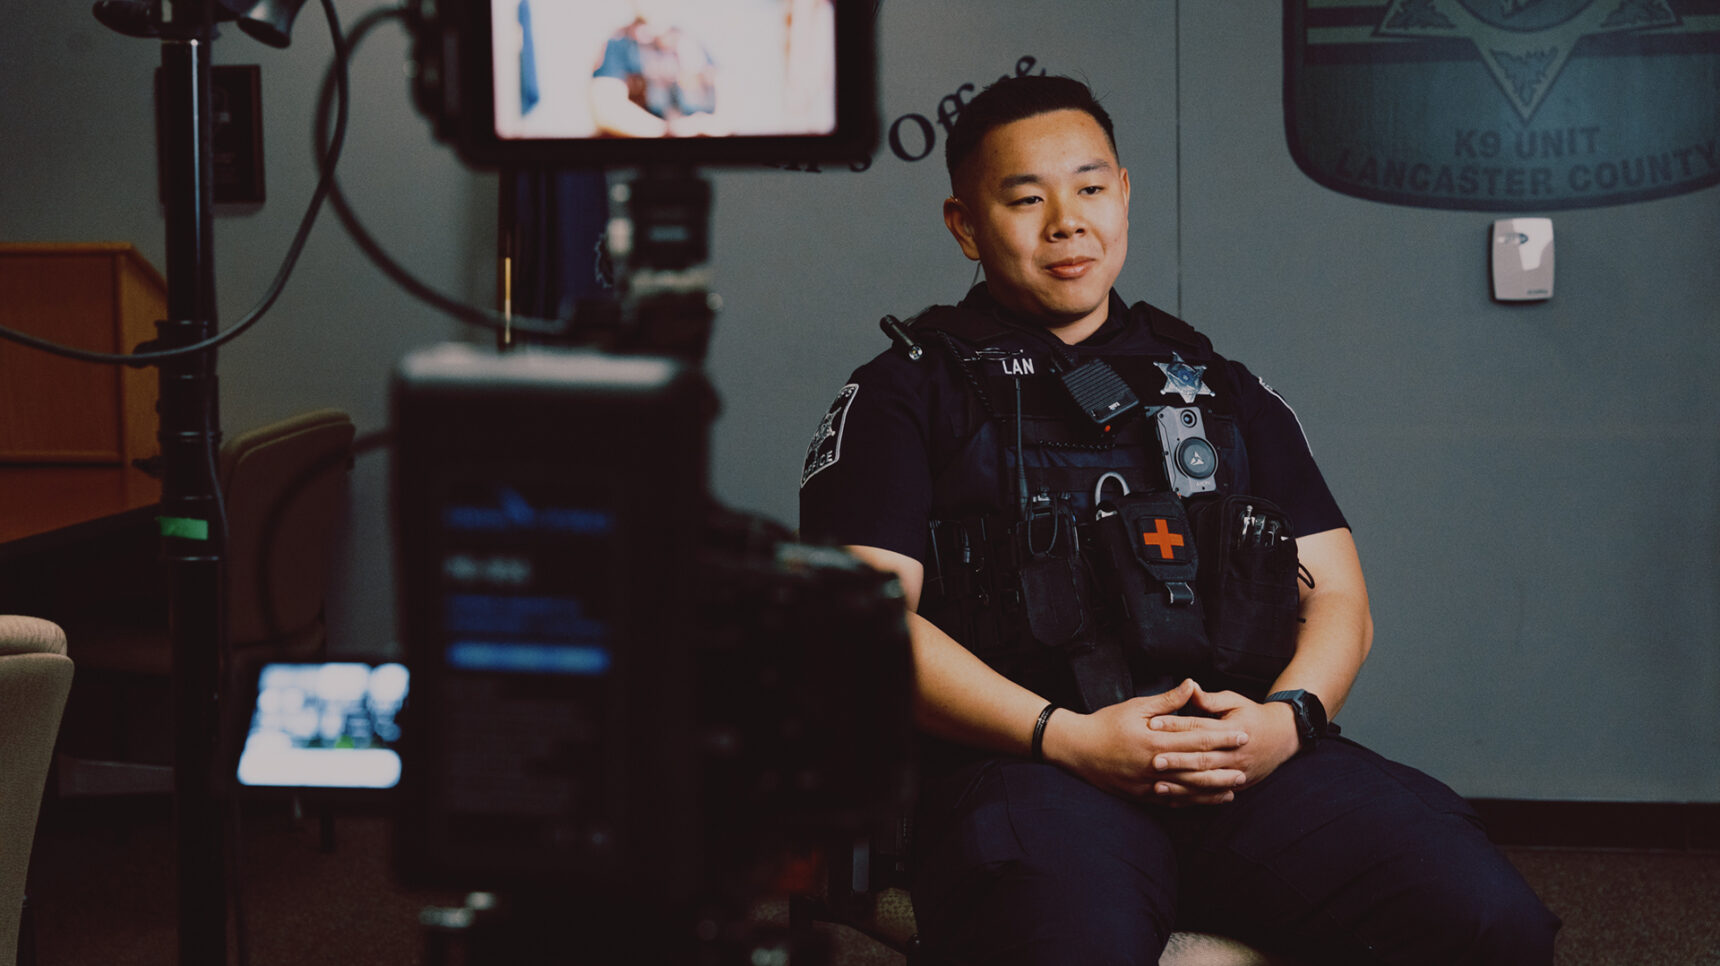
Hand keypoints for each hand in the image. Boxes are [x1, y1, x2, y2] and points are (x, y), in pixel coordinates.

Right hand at [1045, 680, 1250, 805]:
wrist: (1077, 750)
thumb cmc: (1106, 724)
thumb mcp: (1136, 706)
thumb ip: (1167, 700)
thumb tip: (1192, 684)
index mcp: (1155, 740)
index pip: (1196, 738)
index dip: (1221, 737)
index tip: (1241, 734)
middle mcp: (1154, 764)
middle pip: (1197, 765)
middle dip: (1224, 764)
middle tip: (1247, 763)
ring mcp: (1149, 783)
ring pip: (1189, 787)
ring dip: (1214, 787)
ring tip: (1235, 785)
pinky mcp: (1143, 795)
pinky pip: (1174, 799)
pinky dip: (1194, 800)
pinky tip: (1210, 799)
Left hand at [1148, 685, 1300, 790]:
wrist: (1282, 737)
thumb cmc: (1252, 715)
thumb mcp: (1234, 701)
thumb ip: (1210, 699)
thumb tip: (1188, 687)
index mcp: (1234, 729)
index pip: (1200, 727)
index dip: (1176, 725)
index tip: (1153, 723)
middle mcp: (1236, 753)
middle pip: (1202, 758)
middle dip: (1177, 760)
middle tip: (1153, 760)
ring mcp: (1238, 772)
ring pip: (1206, 781)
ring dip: (1181, 785)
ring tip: (1157, 785)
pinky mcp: (1237, 785)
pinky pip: (1211, 795)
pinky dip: (1191, 799)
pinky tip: (1172, 800)